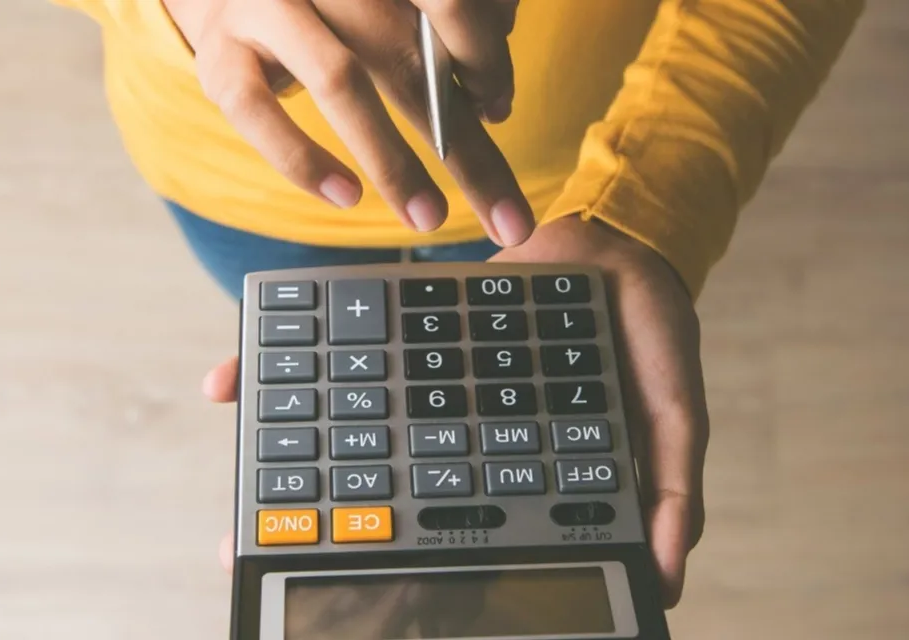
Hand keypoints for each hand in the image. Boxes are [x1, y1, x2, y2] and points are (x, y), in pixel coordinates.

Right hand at [162, 0, 533, 246]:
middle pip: (408, 58)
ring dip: (391, 159)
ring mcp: (268, 8)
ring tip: (428, 217)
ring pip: (339, 80)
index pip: (445, 5)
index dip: (483, 58)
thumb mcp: (378, 6)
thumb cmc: (321, 4)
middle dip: (463, 145)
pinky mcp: (221, 52)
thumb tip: (494, 101)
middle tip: (506, 218)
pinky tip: (346, 195)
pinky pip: (257, 110)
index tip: (500, 110)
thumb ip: (434, 37)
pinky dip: (302, 158)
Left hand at [201, 215, 708, 607]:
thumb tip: (668, 580)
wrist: (619, 241)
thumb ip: (676, 491)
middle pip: (386, 483)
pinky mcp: (411, 335)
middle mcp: (466, 428)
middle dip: (324, 522)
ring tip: (242, 494)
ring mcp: (435, 384)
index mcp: (518, 459)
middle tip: (250, 555)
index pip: (457, 524)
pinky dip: (296, 371)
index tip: (348, 589)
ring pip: (354, 426)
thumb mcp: (677, 414)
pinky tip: (231, 384)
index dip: (407, 558)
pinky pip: (352, 356)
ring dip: (295, 451)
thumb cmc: (650, 334)